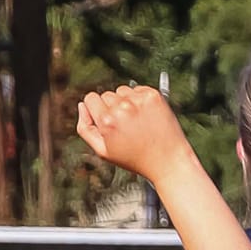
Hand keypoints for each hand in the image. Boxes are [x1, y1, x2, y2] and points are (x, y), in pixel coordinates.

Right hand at [77, 84, 191, 181]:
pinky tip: (146, 115)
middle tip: (125, 127)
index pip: (90, 98)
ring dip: (125, 102)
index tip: (105, 120)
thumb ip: (85, 128)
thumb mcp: (103, 151)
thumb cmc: (134, 158)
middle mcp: (122, 108)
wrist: (168, 160)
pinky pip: (138, 89)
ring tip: (136, 121)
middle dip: (111, 107)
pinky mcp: (153, 96)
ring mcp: (139, 100)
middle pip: (106, 95)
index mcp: (106, 121)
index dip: (96, 109)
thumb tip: (82, 106)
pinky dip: (140, 99)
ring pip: (122, 91)